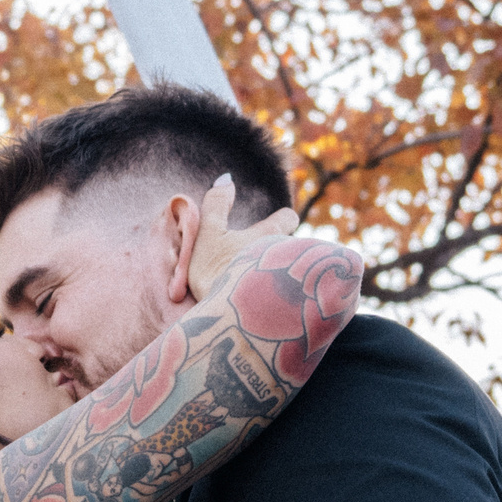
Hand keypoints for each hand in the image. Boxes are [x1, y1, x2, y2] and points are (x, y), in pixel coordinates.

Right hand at [182, 176, 298, 302]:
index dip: (283, 219)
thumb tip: (226, 178)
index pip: (288, 218)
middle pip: (289, 249)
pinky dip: (283, 302)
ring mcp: (292, 284)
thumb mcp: (208, 235)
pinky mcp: (292, 309)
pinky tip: (265, 313)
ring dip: (282, 279)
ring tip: (258, 294)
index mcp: (268, 236)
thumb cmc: (216, 274)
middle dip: (279, 254)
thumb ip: (216, 205)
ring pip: (291, 273)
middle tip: (256, 266)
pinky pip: (293, 299)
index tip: (276, 224)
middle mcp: (287, 257)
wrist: (230, 323)